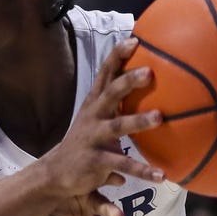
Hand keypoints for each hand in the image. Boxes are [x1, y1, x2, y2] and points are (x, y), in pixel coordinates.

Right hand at [44, 38, 164, 194]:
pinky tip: (161, 175)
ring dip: (138, 120)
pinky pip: (122, 164)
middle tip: (149, 72)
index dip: (118, 56)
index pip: (106, 74)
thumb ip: (119, 104)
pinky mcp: (95, 161)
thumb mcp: (98, 118)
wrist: (55, 172)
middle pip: (111, 94)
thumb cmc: (85, 141)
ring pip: (117, 126)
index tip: (135, 39)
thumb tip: (152, 86)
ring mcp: (93, 138)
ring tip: (159, 117)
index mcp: (95, 104)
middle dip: (128, 81)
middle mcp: (93, 117)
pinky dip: (142, 170)